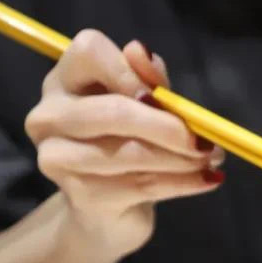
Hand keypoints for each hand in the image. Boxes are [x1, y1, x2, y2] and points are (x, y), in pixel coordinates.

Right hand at [24, 31, 224, 258]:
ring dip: (180, 159)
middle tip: (204, 140)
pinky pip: (140, 186)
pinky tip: (206, 180)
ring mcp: (58, 158)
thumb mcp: (144, 106)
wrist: (106, 209)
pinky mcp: (80, 196)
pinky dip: (181, 183)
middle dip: (167, 127)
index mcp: (65, 79)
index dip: (131, 72)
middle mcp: (50, 115)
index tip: (164, 96)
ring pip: (129, 153)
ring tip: (211, 160)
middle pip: (112, 111)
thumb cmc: (126, 144)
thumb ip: (147, 80)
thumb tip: (143, 52)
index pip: (89, 52)